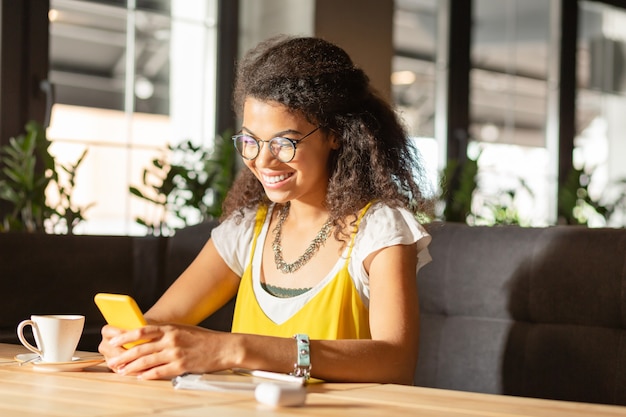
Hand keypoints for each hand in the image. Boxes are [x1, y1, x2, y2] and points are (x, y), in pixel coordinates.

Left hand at [101, 323, 227, 379]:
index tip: (113, 341)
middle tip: (113, 362)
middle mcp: (171, 339)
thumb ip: (165, 333)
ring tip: (122, 371)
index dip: (124, 336)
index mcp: (170, 328)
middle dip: (124, 356)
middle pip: (141, 348)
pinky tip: (140, 377)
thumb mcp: (183, 329)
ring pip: (147, 361)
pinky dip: (148, 375)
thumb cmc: (204, 339)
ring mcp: (176, 353)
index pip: (142, 331)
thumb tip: (145, 340)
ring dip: (132, 368)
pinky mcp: (182, 366)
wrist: (224, 347)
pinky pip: (160, 371)